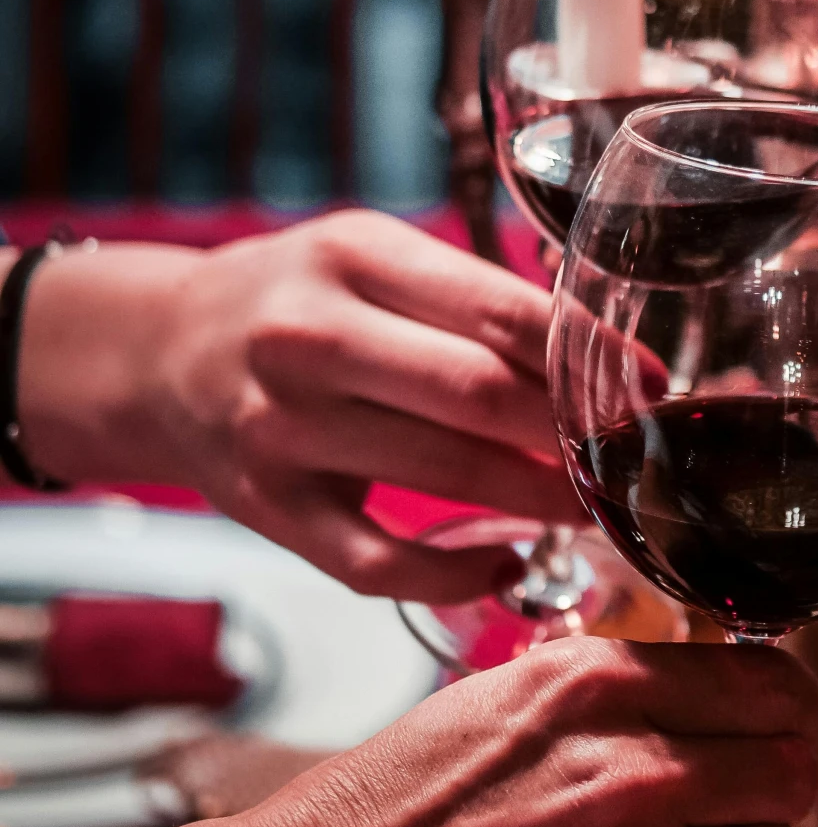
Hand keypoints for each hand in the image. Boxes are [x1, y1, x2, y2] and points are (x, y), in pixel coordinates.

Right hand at [18, 638, 817, 826]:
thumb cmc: (401, 797)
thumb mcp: (510, 694)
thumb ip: (617, 685)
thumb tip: (707, 683)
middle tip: (752, 785)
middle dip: (781, 776)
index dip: (787, 701)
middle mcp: (635, 766)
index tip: (780, 715)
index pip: (769, 680)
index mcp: (602, 684)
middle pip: (792, 767)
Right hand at [20, 213, 579, 601]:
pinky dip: (453, 570)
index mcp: (354, 256)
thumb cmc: (296, 300)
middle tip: (633, 460)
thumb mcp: (369, 257)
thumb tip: (598, 346)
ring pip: (439, 476)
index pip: (496, 309)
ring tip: (594, 508)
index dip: (587, 354)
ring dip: (535, 501)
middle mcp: (311, 337)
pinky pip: (376, 561)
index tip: (650, 385)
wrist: (158, 353)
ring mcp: (282, 429)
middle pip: (477, 394)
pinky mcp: (266, 508)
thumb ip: (466, 293)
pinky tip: (505, 561)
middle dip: (572, 436)